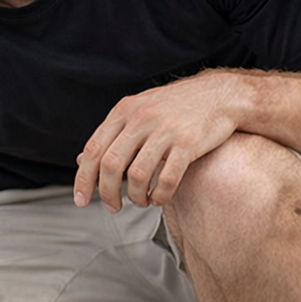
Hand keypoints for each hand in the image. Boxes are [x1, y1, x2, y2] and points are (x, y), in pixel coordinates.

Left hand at [74, 71, 240, 210]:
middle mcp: (142, 118)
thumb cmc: (177, 107)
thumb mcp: (139, 110)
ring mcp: (165, 130)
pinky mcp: (188, 143)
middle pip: (111, 165)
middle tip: (112, 207)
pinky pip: (167, 180)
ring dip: (136, 197)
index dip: (83, 179)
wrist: (220, 94)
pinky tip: (160, 198)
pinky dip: (160, 196)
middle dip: (107, 193)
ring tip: (141, 201)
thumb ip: (112, 134)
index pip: (93, 150)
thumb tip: (81, 159)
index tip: (80, 200)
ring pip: (138, 175)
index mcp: (124, 110)